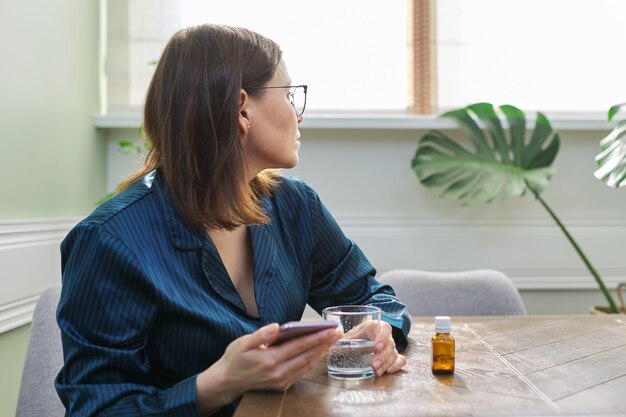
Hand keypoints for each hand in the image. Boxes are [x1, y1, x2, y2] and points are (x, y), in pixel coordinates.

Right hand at [195, 323, 341, 415]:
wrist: (227, 382)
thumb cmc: (234, 359)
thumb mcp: (242, 343)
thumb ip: (261, 335)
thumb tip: (277, 326)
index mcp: (270, 359)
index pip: (299, 346)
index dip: (317, 337)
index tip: (330, 330)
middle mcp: (278, 372)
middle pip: (307, 355)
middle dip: (324, 343)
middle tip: (338, 333)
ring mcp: (281, 381)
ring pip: (307, 365)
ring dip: (321, 353)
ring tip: (332, 341)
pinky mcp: (282, 386)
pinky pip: (301, 372)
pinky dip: (312, 362)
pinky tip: (319, 354)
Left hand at [343, 320, 406, 375]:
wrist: (362, 335)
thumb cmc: (356, 334)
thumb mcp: (349, 335)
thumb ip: (341, 341)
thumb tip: (328, 346)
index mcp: (376, 326)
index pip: (384, 329)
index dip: (382, 337)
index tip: (377, 346)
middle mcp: (385, 335)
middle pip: (390, 344)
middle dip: (382, 356)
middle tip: (373, 365)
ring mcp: (390, 345)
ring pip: (394, 353)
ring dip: (387, 363)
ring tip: (377, 371)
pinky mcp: (392, 354)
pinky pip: (400, 359)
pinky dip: (397, 365)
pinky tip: (389, 370)